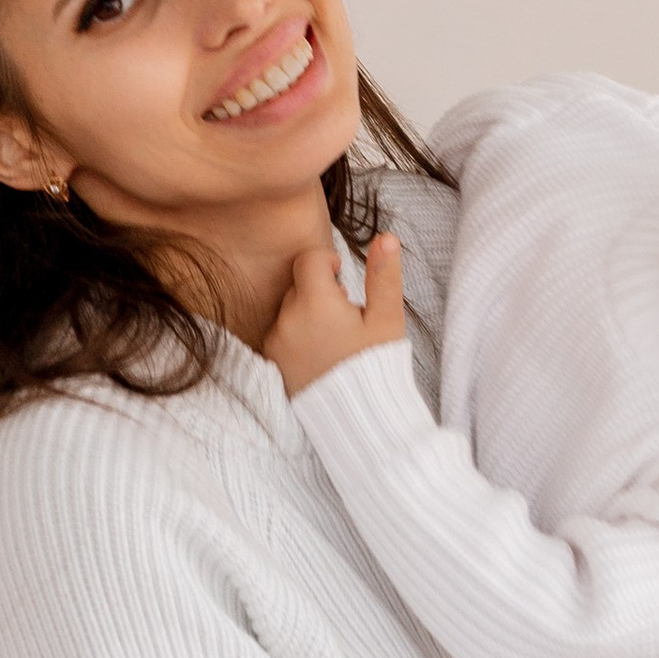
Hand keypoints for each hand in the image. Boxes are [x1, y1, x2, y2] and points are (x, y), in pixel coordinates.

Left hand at [267, 228, 403, 398]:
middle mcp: (287, 319)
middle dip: (320, 293)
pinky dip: (297, 338)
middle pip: (298, 286)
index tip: (344, 280)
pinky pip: (281, 335)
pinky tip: (320, 357)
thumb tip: (386, 237)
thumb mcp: (387, 320)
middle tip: (346, 320)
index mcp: (315, 302)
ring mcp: (275, 343)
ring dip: (308, 316)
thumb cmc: (376, 367)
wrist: (358, 420)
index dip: (328, 263)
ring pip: (289, 311)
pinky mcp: (271, 363)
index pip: (309, 260)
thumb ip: (384, 276)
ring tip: (334, 342)